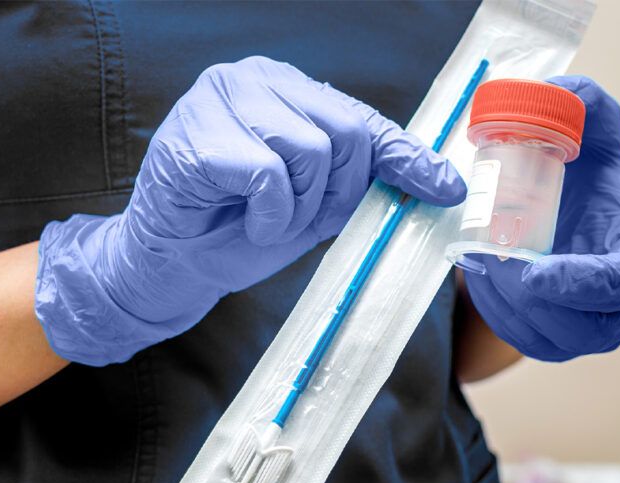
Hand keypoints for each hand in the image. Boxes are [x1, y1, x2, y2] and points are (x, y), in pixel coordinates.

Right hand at [35, 56, 464, 365]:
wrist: (173, 265)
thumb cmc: (238, 231)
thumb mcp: (315, 206)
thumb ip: (364, 183)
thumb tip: (440, 183)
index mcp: (286, 89)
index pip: (362, 119)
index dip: (406, 158)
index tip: (446, 190)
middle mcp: (254, 79)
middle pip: (344, 133)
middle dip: (334, 194)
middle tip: (297, 219)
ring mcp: (220, 99)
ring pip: (310, 151)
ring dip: (296, 208)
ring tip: (263, 220)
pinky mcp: (197, 134)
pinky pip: (269, 175)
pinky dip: (267, 214)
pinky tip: (243, 222)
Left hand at [463, 76, 619, 361]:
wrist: (568, 201)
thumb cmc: (585, 166)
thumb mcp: (589, 122)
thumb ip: (580, 100)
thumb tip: (551, 93)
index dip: (578, 283)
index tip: (531, 272)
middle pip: (585, 323)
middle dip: (529, 297)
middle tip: (489, 260)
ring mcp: (601, 328)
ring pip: (553, 339)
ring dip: (507, 307)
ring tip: (478, 265)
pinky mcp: (565, 340)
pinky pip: (530, 341)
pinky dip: (498, 315)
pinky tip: (480, 279)